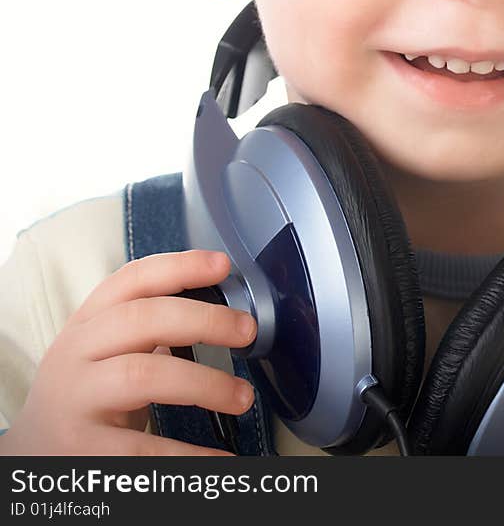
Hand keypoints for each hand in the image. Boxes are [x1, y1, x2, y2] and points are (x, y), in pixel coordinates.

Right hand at [0, 250, 255, 454]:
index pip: (131, 281)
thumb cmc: (89, 394)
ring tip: (244, 397)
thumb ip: (152, 327)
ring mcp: (75, 400)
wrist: (33, 455)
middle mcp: (76, 353)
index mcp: (89, 323)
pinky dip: (188, 455)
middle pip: (141, 320)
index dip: (178, 266)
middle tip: (248, 330)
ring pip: (143, 375)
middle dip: (203, 320)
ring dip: (204, 383)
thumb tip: (227, 314)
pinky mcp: (80, 449)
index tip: (222, 265)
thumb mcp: (107, 351)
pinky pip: (142, 449)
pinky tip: (222, 460)